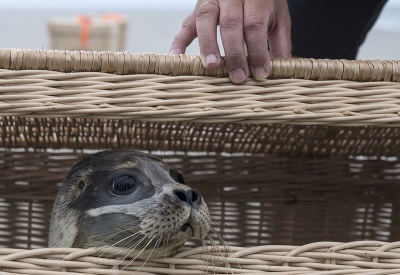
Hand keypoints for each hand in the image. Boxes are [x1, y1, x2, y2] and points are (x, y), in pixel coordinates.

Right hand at [170, 0, 291, 83]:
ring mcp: (210, 0)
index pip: (254, 24)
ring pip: (206, 19)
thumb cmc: (263, 2)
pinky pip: (185, 24)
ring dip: (208, 45)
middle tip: (238, 77)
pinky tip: (176, 57)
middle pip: (231, 23)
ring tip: (213, 67)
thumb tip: (282, 68)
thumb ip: (279, 41)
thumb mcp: (277, 16)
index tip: (261, 72)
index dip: (257, 50)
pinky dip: (179, 42)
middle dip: (235, 53)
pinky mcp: (195, 9)